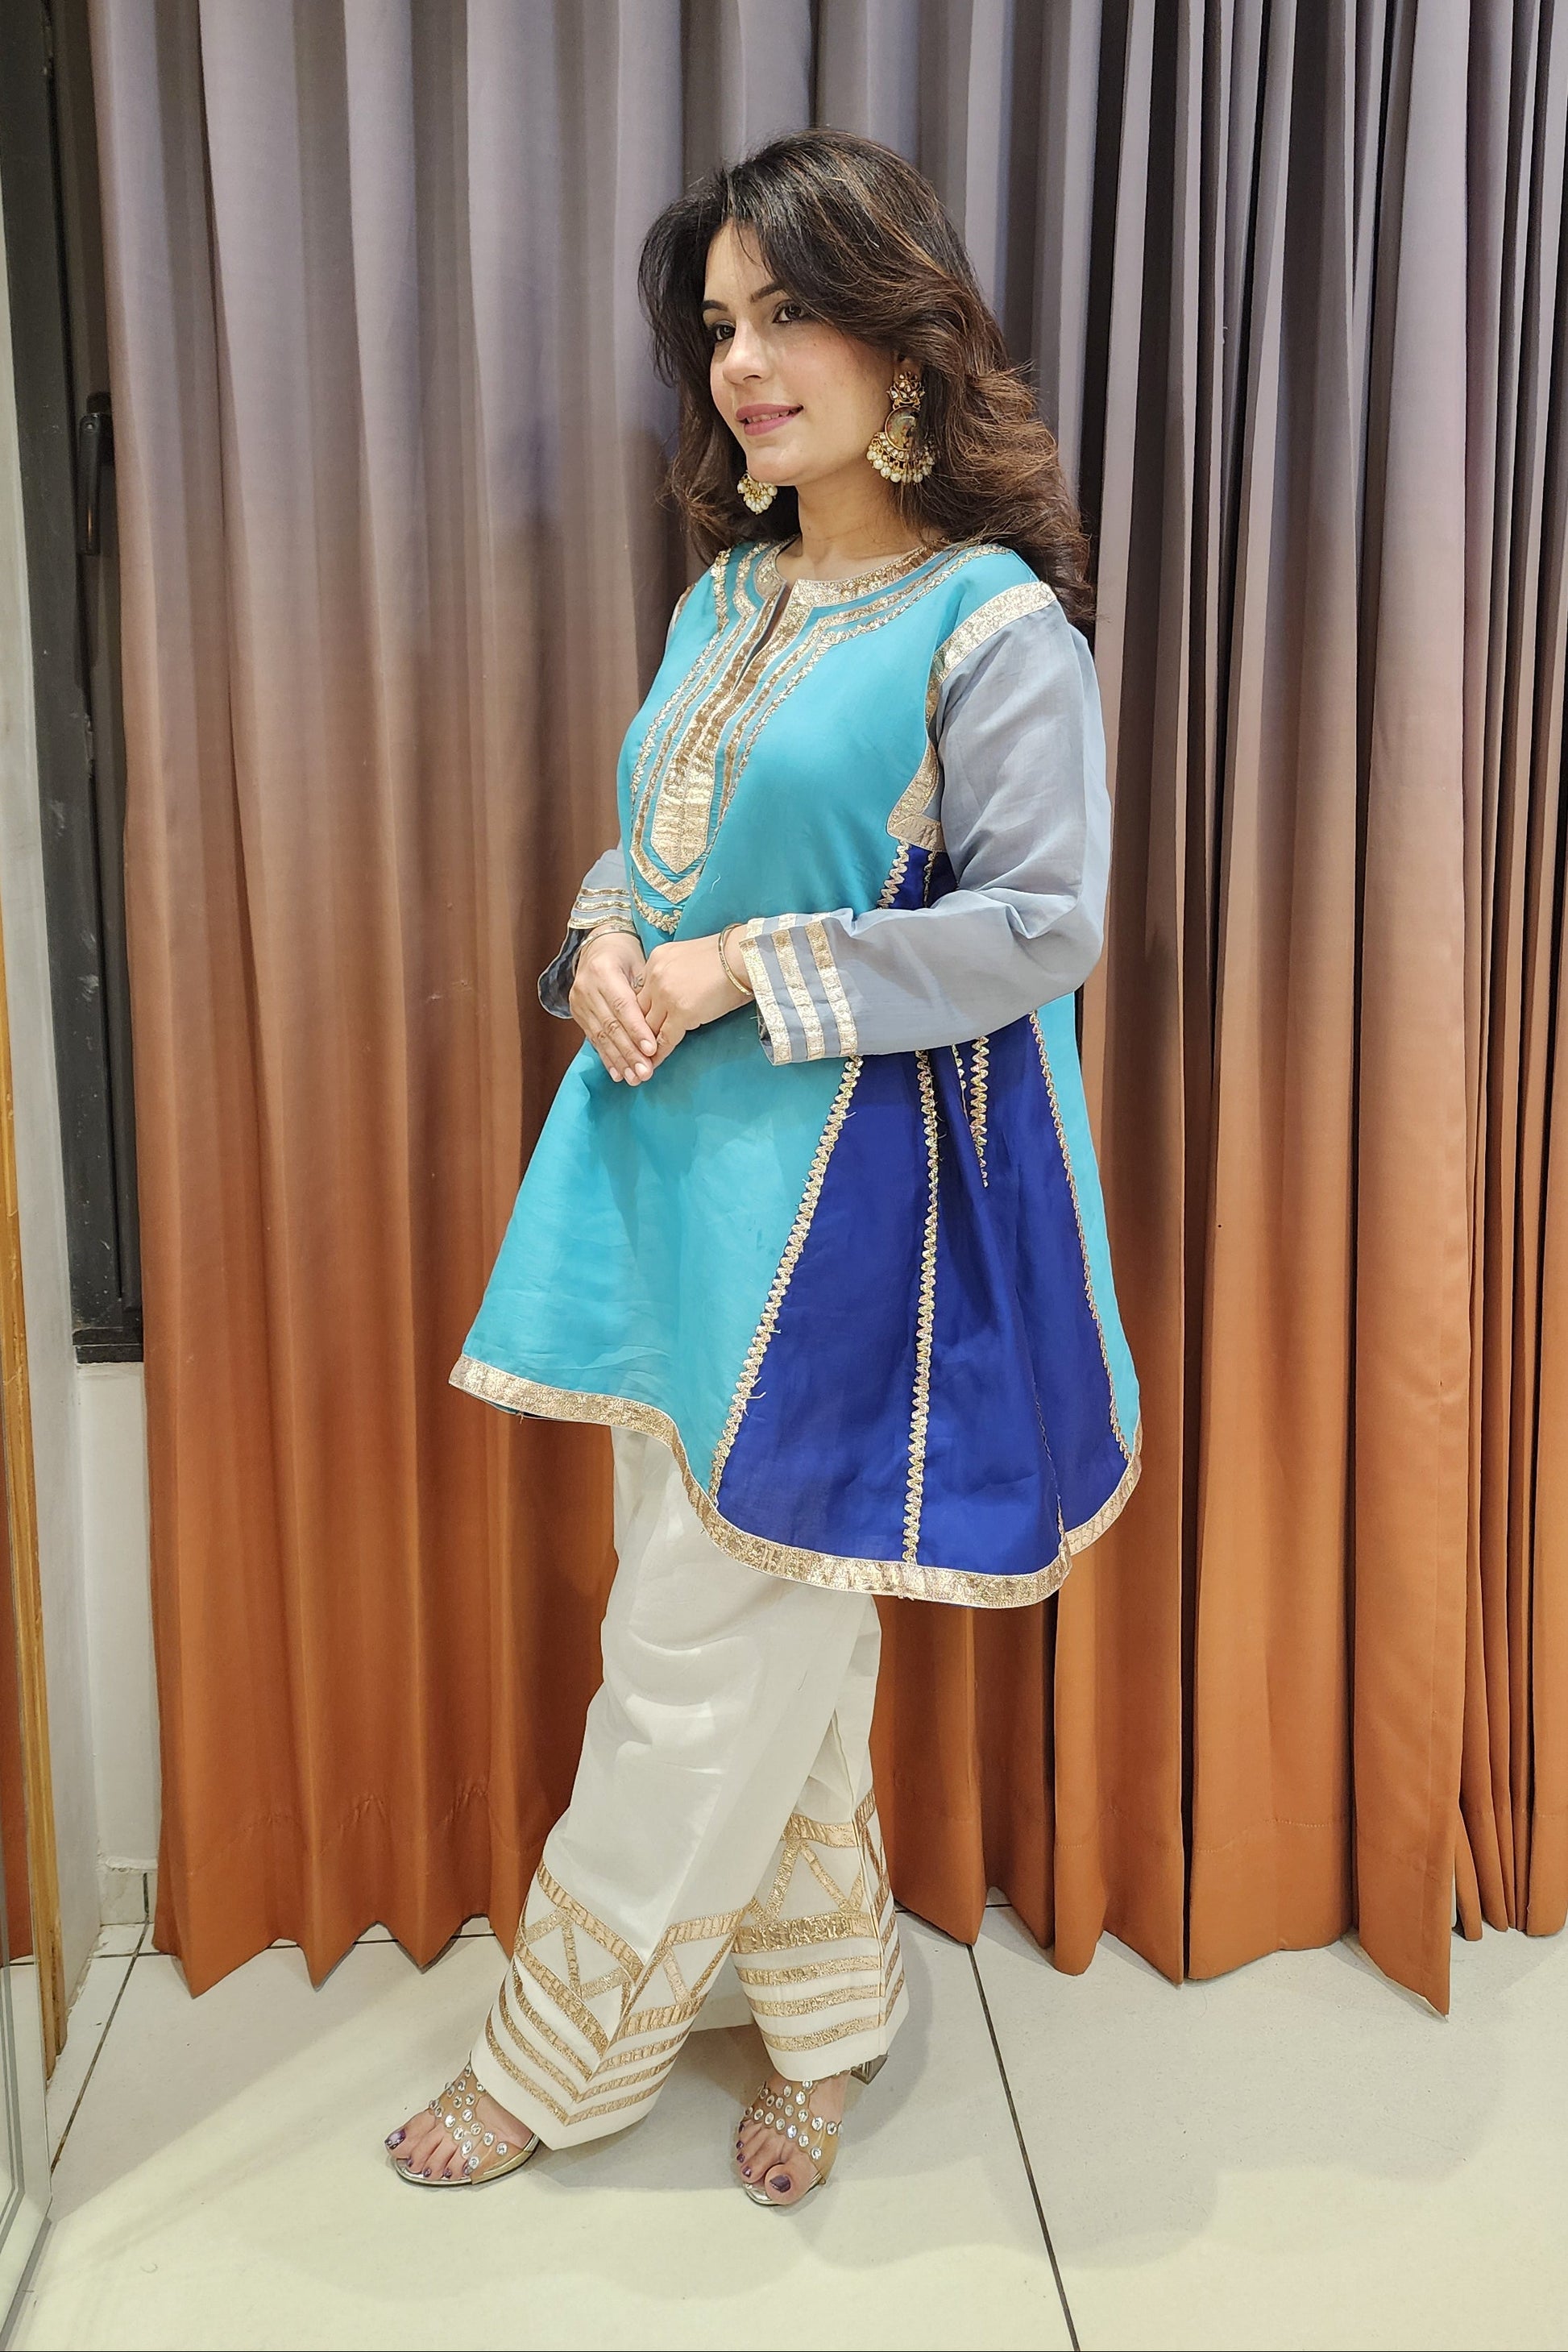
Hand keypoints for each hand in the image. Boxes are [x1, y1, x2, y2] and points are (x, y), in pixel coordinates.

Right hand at [569, 930, 658, 1082]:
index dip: (637, 1030)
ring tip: (634, 1079)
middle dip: (629, 1052)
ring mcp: (579, 1001)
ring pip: (601, 1036)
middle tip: (645, 1073)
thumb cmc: (626, 954)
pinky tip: (617, 1073)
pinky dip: (606, 1057)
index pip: (622, 1006)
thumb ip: (645, 992)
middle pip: (611, 1025)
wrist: (598, 946)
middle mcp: (587, 987)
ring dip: (618, 1060)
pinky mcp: (577, 1013)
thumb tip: (658, 1024)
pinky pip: (593, 1039)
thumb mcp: (639, 963)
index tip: (652, 1050)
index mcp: (603, 971)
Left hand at [635, 933, 752, 1074]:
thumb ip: (674, 974)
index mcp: (656, 959)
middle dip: (635, 1032)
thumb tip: (674, 995)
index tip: (636, 1027)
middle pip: (639, 1011)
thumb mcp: (689, 957)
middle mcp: (655, 975)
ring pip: (647, 1027)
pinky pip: (664, 1039)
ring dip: (643, 1047)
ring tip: (639, 1062)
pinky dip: (658, 1054)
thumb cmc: (727, 958)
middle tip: (630, 1049)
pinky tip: (653, 1064)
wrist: (744, 956)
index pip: (641, 992)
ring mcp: (666, 995)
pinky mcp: (681, 1012)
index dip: (640, 1013)